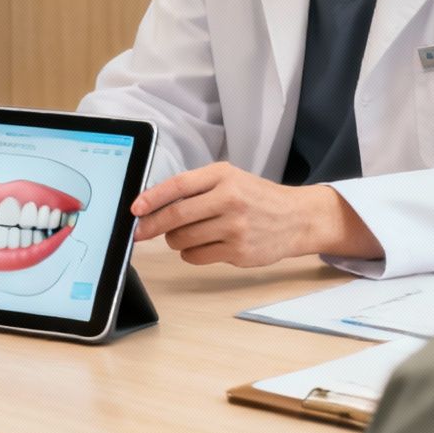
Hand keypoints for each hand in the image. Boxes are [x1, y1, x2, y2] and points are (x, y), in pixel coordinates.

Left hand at [130, 162, 331, 268]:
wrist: (298, 218)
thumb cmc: (257, 197)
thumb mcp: (230, 179)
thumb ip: (196, 187)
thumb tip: (153, 204)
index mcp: (224, 176)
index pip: (179, 185)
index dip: (152, 198)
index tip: (135, 208)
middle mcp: (230, 200)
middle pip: (177, 216)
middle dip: (151, 226)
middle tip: (139, 231)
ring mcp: (236, 228)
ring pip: (183, 239)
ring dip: (174, 239)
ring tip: (184, 233)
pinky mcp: (239, 252)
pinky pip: (197, 256)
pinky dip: (190, 253)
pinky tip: (201, 245)